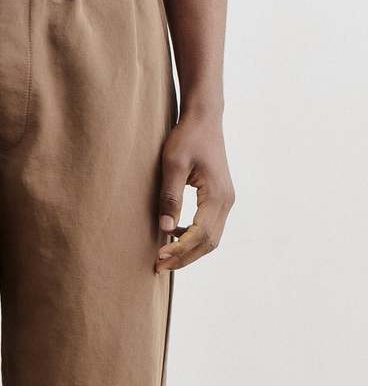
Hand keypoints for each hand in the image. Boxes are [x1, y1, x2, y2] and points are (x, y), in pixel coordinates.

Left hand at [155, 113, 234, 271]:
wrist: (204, 118)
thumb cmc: (187, 138)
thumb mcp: (172, 165)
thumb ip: (170, 197)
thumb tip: (166, 229)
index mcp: (217, 195)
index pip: (200, 235)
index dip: (179, 250)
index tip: (158, 258)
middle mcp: (226, 201)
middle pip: (209, 243)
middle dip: (184, 258)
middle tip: (159, 266)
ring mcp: (226, 200)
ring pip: (212, 238)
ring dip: (189, 251)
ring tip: (165, 256)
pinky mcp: (220, 198)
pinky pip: (210, 227)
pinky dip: (194, 238)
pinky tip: (175, 236)